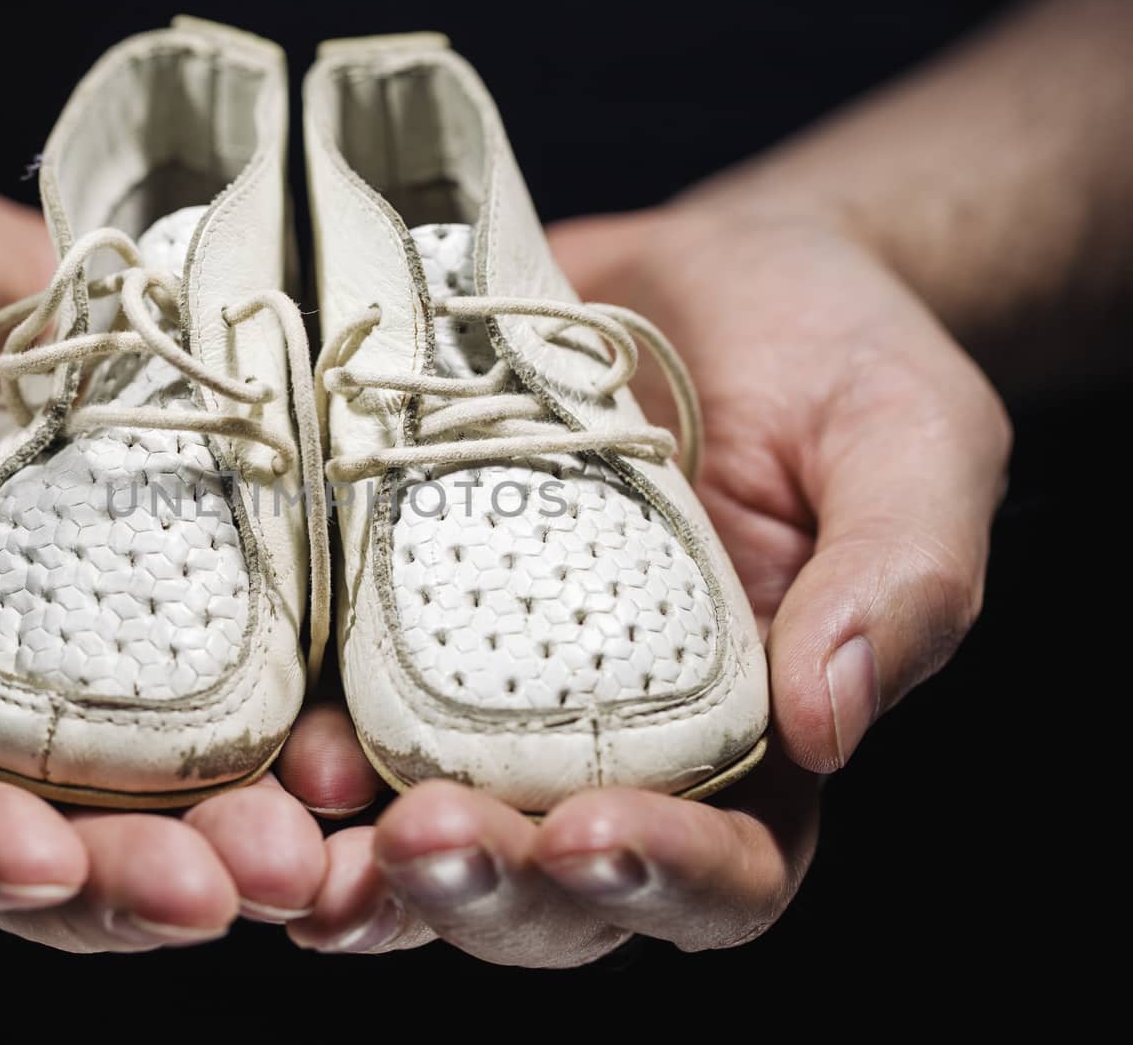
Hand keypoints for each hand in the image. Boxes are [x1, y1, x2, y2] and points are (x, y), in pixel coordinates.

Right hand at [0, 171, 378, 947]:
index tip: (43, 863)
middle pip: (56, 831)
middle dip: (138, 879)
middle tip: (233, 884)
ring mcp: (105, 649)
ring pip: (167, 789)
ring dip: (239, 836)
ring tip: (314, 848)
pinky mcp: (200, 587)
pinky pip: (256, 676)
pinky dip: (303, 729)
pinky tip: (354, 744)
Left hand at [286, 206, 1010, 963]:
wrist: (699, 271)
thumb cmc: (831, 355)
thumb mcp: (906, 440)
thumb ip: (896, 581)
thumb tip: (832, 722)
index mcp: (755, 743)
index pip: (725, 872)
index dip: (661, 881)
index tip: (591, 836)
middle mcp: (612, 746)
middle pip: (547, 891)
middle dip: (479, 887)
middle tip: (418, 839)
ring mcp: (493, 692)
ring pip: (424, 834)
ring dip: (360, 861)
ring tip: (302, 826)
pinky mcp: (398, 617)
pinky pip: (340, 708)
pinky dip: (295, 743)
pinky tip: (256, 735)